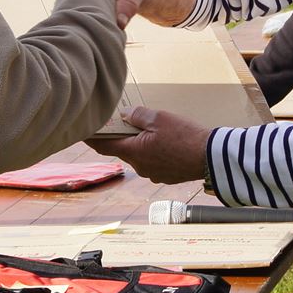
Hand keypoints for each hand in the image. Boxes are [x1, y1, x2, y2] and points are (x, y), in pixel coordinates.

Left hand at [86, 106, 211, 184]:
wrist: (210, 158)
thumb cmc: (185, 137)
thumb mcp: (159, 118)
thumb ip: (139, 116)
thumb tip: (126, 115)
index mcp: (134, 152)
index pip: (103, 146)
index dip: (92, 139)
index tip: (82, 133)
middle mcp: (140, 167)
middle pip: (123, 150)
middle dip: (121, 138)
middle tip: (121, 123)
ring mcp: (153, 174)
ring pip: (140, 156)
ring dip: (140, 145)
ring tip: (150, 131)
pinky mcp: (167, 176)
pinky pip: (154, 162)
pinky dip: (154, 152)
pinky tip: (165, 142)